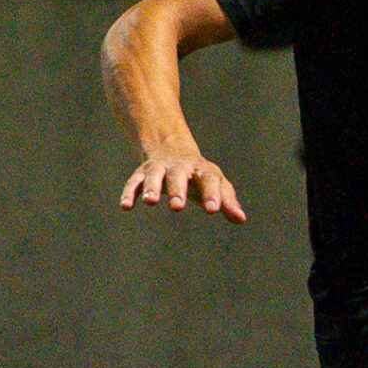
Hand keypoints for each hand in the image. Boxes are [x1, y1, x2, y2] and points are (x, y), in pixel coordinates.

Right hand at [119, 150, 245, 221]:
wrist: (172, 148)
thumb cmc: (200, 175)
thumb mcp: (216, 184)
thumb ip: (227, 201)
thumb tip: (241, 219)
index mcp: (202, 170)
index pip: (209, 180)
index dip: (212, 194)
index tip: (213, 210)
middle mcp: (180, 167)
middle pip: (178, 175)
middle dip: (177, 190)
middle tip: (177, 207)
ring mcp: (159, 169)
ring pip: (153, 175)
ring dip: (151, 188)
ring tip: (151, 202)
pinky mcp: (141, 174)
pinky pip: (133, 182)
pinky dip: (129, 193)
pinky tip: (126, 206)